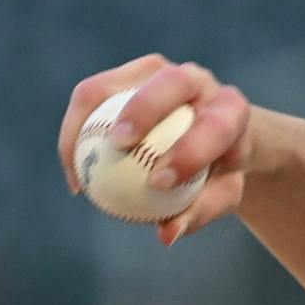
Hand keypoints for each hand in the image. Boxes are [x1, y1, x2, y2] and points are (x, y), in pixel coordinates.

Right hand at [58, 54, 252, 246]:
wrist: (214, 140)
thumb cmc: (218, 172)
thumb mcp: (221, 194)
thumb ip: (199, 211)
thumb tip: (166, 234)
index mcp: (231, 109)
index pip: (216, 124)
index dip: (189, 150)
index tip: (159, 182)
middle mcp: (198, 80)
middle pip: (171, 81)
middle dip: (144, 109)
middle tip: (119, 145)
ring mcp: (159, 70)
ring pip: (118, 81)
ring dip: (91, 116)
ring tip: (77, 163)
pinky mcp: (126, 75)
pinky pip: (91, 95)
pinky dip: (76, 128)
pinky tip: (72, 168)